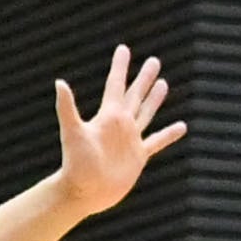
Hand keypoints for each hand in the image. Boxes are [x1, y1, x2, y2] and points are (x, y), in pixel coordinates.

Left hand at [54, 46, 184, 213]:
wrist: (83, 192)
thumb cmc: (75, 164)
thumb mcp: (73, 132)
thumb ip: (67, 108)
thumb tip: (59, 82)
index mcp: (107, 116)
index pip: (115, 84)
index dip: (120, 67)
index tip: (123, 49)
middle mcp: (120, 124)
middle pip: (135, 95)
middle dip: (144, 78)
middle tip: (154, 60)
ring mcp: (130, 140)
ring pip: (146, 113)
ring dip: (154, 99)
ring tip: (163, 83)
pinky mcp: (138, 156)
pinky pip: (157, 142)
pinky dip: (168, 135)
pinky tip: (181, 127)